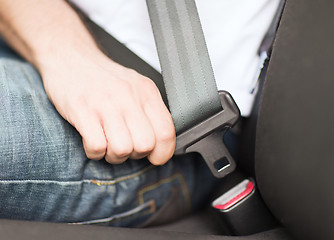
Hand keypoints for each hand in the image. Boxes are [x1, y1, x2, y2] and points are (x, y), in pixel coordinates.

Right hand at [40, 52, 175, 164]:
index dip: (162, 153)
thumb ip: (149, 112)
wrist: (70, 57)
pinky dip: (95, 152)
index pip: (166, 132)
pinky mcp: (81, 110)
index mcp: (146, 92)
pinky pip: (96, 146)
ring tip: (107, 144)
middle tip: (126, 147)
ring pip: (122, 149)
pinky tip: (92, 140)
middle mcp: (128, 96)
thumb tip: (159, 144)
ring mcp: (105, 103)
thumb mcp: (135, 87)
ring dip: (114, 155)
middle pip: (145, 145)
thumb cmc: (104, 78)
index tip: (154, 157)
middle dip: (135, 155)